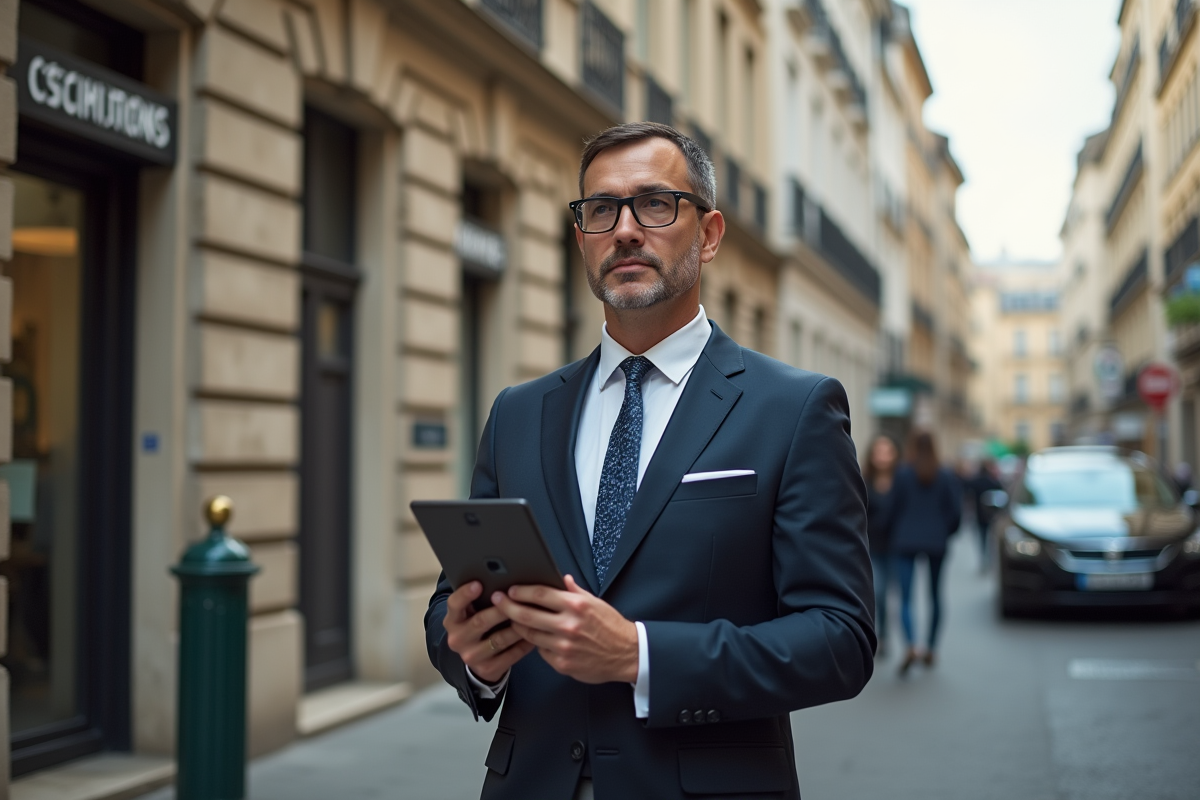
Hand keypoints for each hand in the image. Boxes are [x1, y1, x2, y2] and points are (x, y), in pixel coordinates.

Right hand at [442, 581, 535, 683]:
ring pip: (499, 639)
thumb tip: (504, 578)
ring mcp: (471, 656)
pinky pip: (510, 655)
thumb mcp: (472, 613)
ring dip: (517, 627)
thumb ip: (481, 599)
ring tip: (533, 616)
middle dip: (500, 610)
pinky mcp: (487, 669)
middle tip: (516, 599)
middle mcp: (458, 639)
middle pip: (480, 621)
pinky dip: (524, 644)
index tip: (478, 583)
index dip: (465, 594)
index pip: (454, 604)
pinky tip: (535, 634)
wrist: (477, 659)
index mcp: (453, 620)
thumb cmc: (479, 626)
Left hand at [493, 575, 638, 684]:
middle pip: (527, 614)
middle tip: (498, 602)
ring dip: (519, 626)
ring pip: (530, 634)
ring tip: (514, 620)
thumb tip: (561, 578)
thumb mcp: (595, 602)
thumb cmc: (611, 627)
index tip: (510, 590)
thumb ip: (574, 591)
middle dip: (508, 607)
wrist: (627, 654)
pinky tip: (538, 638)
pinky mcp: (562, 664)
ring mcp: (563, 646)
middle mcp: (568, 625)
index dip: (521, 591)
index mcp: (576, 606)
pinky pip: (541, 652)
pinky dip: (538, 644)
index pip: (540, 594)